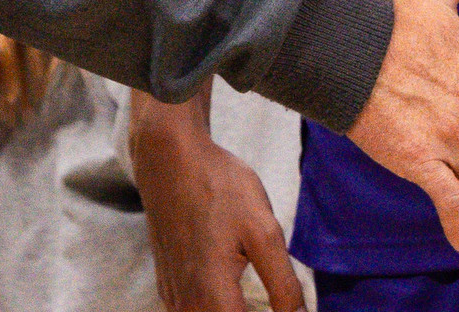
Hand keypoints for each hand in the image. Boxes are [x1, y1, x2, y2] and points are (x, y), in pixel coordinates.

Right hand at [133, 99, 304, 311]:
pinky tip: (239, 296)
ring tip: (262, 302)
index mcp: (211, 298)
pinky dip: (218, 310)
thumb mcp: (263, 231)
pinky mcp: (167, 288)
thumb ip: (283, 283)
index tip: (291, 310)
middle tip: (283, 303)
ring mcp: (172, 299)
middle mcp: (185, 308)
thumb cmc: (219, 189)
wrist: (170, 162)